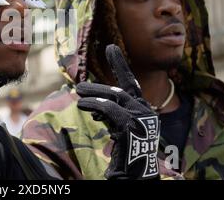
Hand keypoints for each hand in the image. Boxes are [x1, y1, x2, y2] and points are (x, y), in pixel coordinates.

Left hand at [77, 44, 159, 178]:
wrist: (136, 175)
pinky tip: (81, 104)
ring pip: (115, 97)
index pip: (131, 83)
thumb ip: (110, 114)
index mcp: (143, 110)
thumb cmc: (127, 155)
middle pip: (120, 90)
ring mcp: (141, 118)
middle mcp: (146, 111)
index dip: (119, 65)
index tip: (110, 48)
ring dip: (94, 94)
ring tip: (77, 93)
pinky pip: (110, 109)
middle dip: (99, 87)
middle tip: (79, 87)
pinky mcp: (132, 125)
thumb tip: (94, 105)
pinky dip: (94, 104)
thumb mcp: (118, 129)